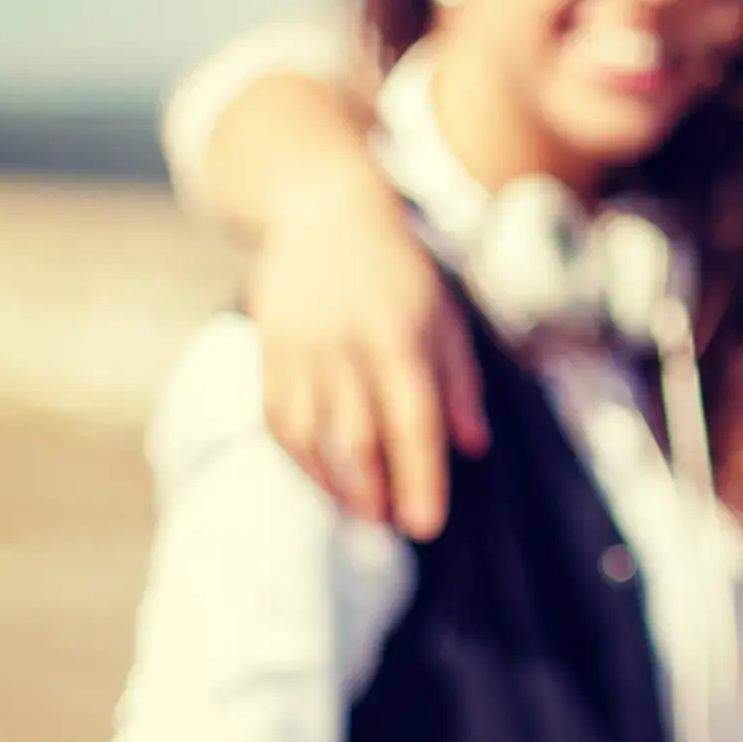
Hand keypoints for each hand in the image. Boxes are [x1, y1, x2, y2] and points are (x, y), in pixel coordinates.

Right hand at [252, 169, 485, 539]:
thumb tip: (473, 447)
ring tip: (365, 512)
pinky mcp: (269, 353)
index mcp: (401, 337)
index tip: (427, 524)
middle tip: (396, 527)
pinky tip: (324, 480)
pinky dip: (300, 460)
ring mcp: (302, 351)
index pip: (414, 422)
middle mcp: (347, 348)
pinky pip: (279, 421)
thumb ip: (460, 384)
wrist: (325, 214)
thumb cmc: (400, 274)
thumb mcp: (446, 317)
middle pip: (358, 439)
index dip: (421, 477)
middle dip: (378, 494)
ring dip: (337, 486)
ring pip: (313, 438)